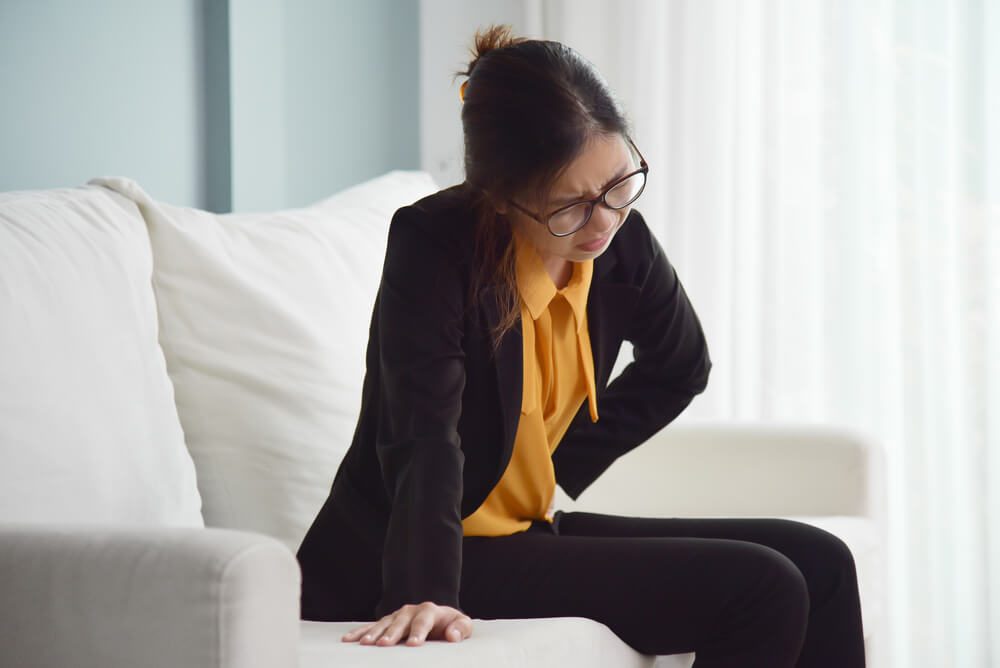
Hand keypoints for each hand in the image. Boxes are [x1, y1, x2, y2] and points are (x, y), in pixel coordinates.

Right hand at [341, 601, 472, 646]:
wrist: (439, 617)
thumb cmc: (451, 625)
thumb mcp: (462, 625)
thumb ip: (460, 628)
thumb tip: (453, 635)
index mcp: (430, 610)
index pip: (423, 621)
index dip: (418, 632)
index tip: (414, 644)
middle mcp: (411, 610)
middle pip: (400, 622)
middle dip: (392, 633)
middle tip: (384, 644)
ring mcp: (397, 615)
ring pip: (383, 623)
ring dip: (373, 633)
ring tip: (365, 644)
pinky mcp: (387, 622)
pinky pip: (371, 626)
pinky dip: (360, 632)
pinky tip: (349, 639)